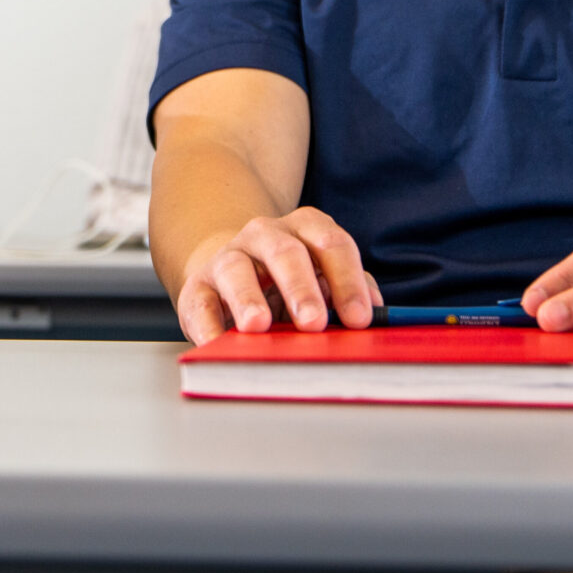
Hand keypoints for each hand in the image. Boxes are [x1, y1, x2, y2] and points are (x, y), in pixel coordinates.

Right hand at [173, 207, 382, 344]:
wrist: (229, 275)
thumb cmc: (289, 283)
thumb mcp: (323, 278)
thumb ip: (349, 289)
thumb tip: (374, 314)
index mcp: (304, 229)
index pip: (331, 244)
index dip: (347, 281)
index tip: (359, 318)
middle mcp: (265, 235)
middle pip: (286, 252)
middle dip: (302, 288)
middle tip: (314, 323)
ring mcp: (228, 257)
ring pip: (237, 269)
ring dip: (248, 298)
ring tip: (258, 326)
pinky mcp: (197, 286)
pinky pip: (200, 301)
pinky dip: (207, 325)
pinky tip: (217, 343)